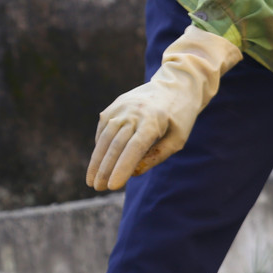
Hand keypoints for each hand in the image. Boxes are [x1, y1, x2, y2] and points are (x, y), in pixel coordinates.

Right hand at [86, 26, 241, 190]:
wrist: (176, 84)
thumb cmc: (180, 117)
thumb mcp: (178, 139)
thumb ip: (158, 155)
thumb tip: (134, 172)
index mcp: (154, 121)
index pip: (134, 148)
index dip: (122, 168)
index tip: (112, 186)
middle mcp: (134, 112)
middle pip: (116, 144)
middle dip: (105, 169)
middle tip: (98, 188)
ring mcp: (121, 107)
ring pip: (105, 137)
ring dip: (96, 160)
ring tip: (92, 181)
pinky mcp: (114, 106)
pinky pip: (104, 129)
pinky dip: (100, 146)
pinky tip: (98, 162)